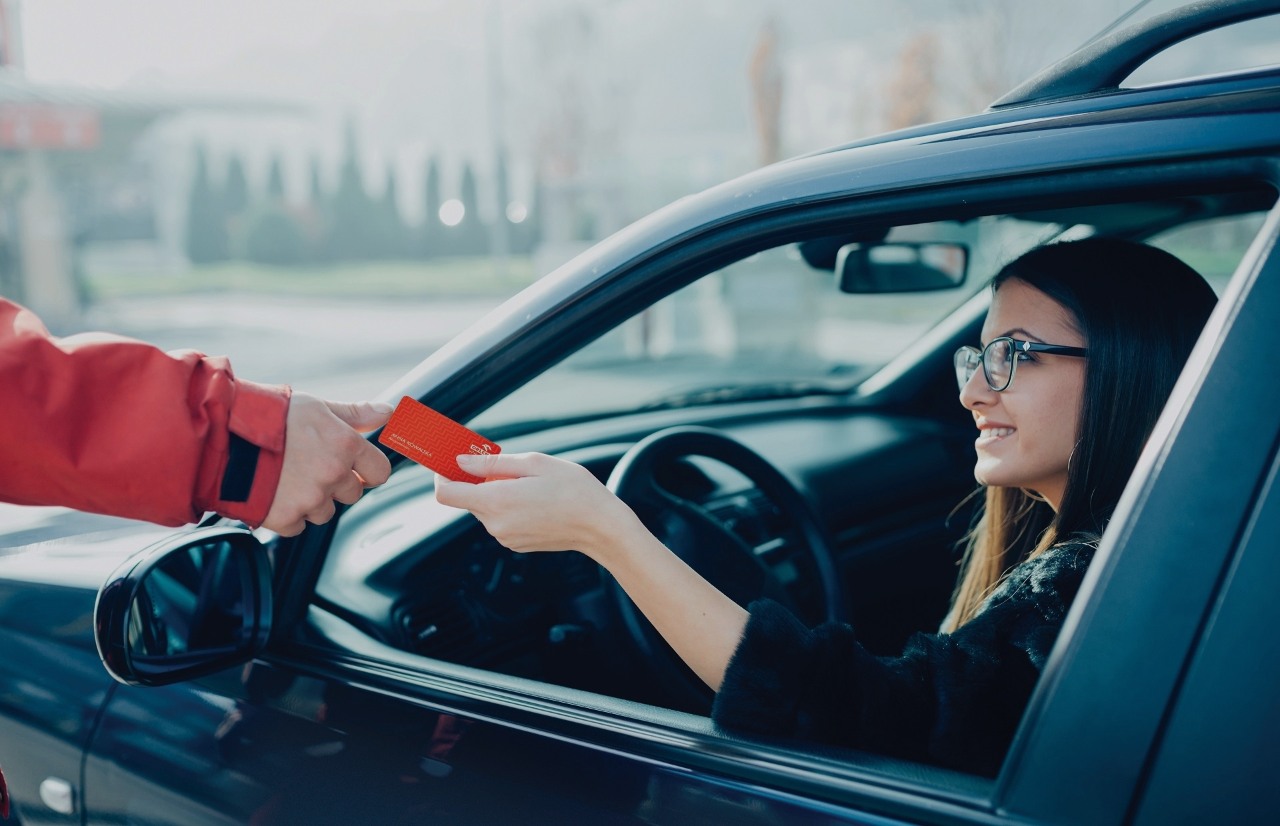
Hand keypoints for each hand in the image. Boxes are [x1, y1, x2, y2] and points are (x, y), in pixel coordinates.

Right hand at [262, 394, 393, 535]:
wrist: (221, 435)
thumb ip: (356, 415)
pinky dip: (287, 514)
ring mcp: (310, 498)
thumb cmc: (269, 416)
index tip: (356, 469)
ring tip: (287, 477)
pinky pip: (298, 526)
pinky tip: (273, 492)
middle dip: (336, 484)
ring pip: (325, 512)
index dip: (368, 471)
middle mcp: (332, 474)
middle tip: (308, 467)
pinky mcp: (285, 517)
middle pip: (352, 494)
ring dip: (311, 501)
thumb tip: (388, 412)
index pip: (380, 472)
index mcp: (345, 446)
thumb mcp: (316, 407)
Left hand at [434, 452, 639, 560]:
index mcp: (497, 501)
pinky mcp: (516, 544)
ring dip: (496, 493)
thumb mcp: (534, 463)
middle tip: (503, 464)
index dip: (442, 475)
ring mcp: (505, 537)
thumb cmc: (574, 490)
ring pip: (486, 508)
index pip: (446, 493)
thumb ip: (492, 464)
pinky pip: (501, 520)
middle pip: (467, 498)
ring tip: (528, 483)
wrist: (601, 526)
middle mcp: (496, 524)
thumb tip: (461, 462)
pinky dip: (508, 506)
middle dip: (478, 480)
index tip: (450, 462)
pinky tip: (534, 499)